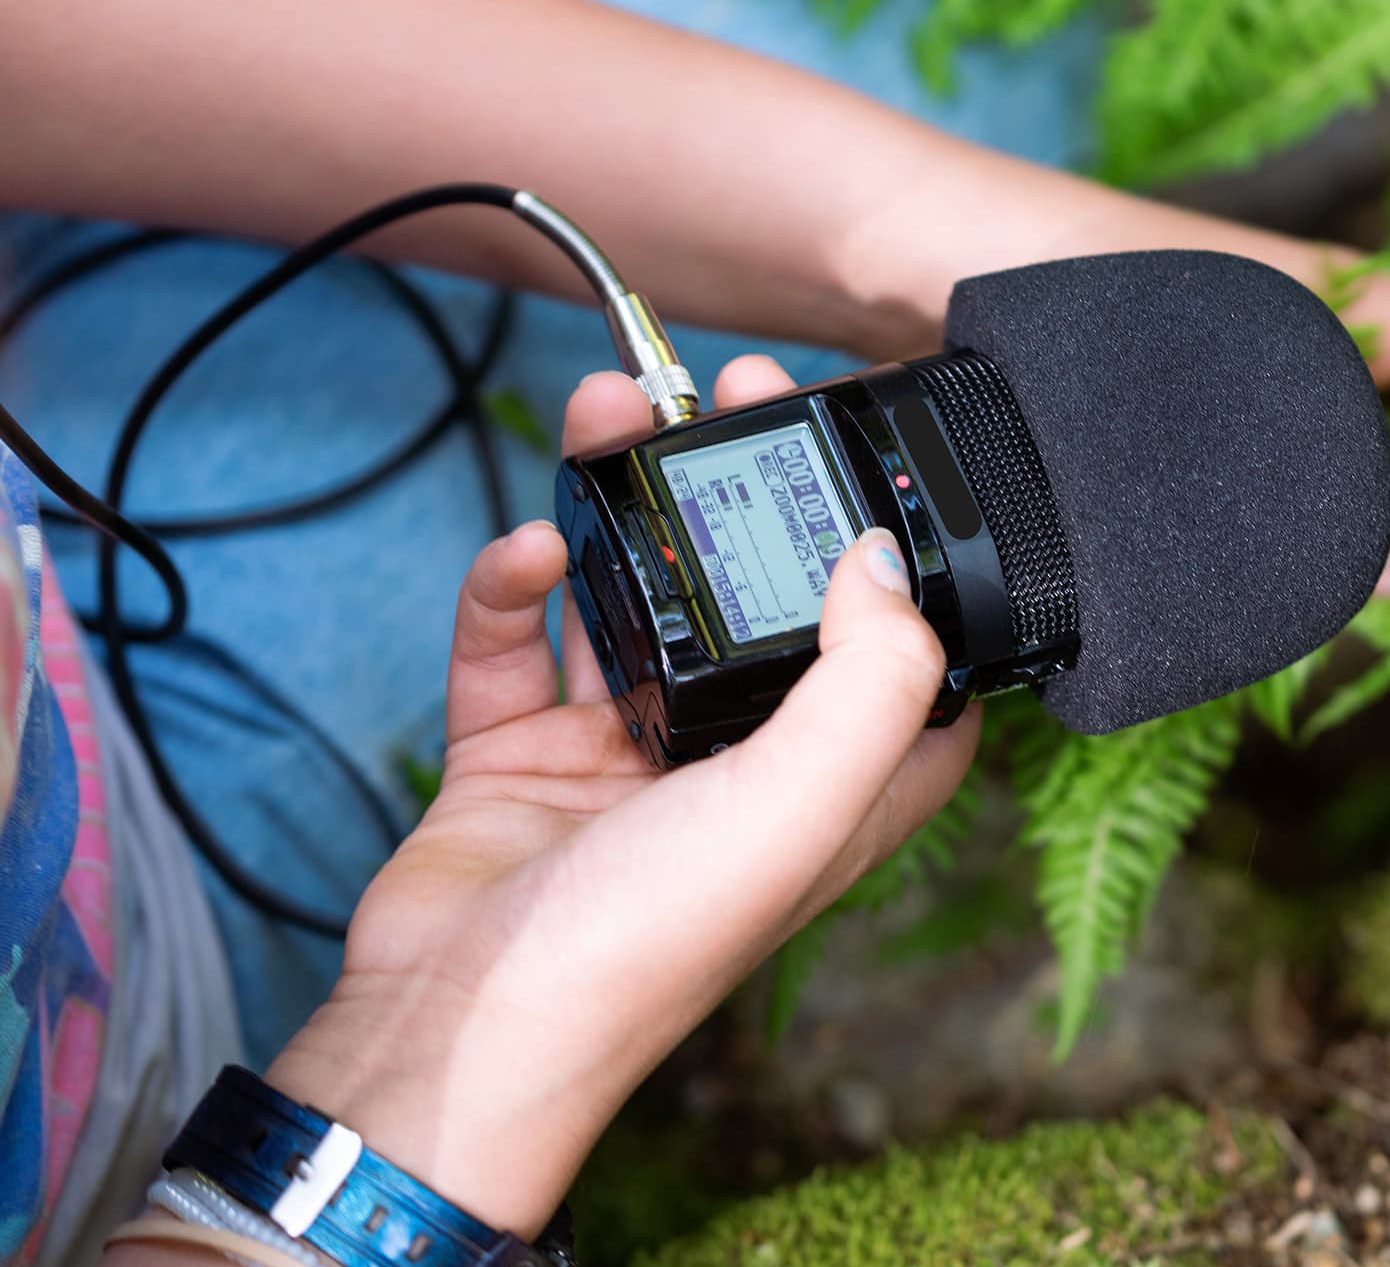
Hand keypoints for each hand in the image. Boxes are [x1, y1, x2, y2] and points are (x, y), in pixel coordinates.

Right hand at [265, 356, 978, 1237]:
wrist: (453, 1030)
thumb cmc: (642, 946)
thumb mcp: (798, 806)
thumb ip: (869, 679)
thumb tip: (883, 557)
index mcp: (828, 789)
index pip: (903, 666)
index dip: (904, 570)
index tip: (879, 469)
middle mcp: (736, 766)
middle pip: (762, 601)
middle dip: (750, 495)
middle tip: (735, 393)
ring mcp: (625, 757)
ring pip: (635, 596)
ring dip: (622, 505)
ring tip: (610, 409)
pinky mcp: (523, 756)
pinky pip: (518, 643)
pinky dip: (513, 589)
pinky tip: (525, 548)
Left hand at [833, 152, 1389, 614]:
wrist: (919, 257)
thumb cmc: (1061, 277)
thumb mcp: (1215, 386)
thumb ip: (1317, 482)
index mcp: (1351, 302)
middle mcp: (1315, 341)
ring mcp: (1251, 383)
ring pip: (1360, 475)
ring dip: (1373, 551)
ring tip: (1336, 625)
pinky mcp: (1187, 427)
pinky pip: (1278, 488)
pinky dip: (1291, 548)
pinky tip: (1248, 601)